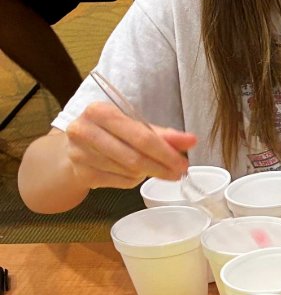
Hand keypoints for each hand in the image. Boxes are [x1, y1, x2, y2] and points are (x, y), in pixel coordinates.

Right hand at [64, 102, 196, 190]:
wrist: (75, 149)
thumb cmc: (110, 134)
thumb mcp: (134, 127)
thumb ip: (163, 135)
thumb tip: (191, 140)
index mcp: (100, 111)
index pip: (141, 136)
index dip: (166, 152)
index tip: (183, 163)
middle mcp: (85, 130)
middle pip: (135, 157)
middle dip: (161, 167)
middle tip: (178, 173)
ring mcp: (79, 154)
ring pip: (129, 171)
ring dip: (146, 173)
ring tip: (150, 167)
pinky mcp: (81, 173)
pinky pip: (120, 182)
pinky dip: (133, 180)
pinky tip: (132, 173)